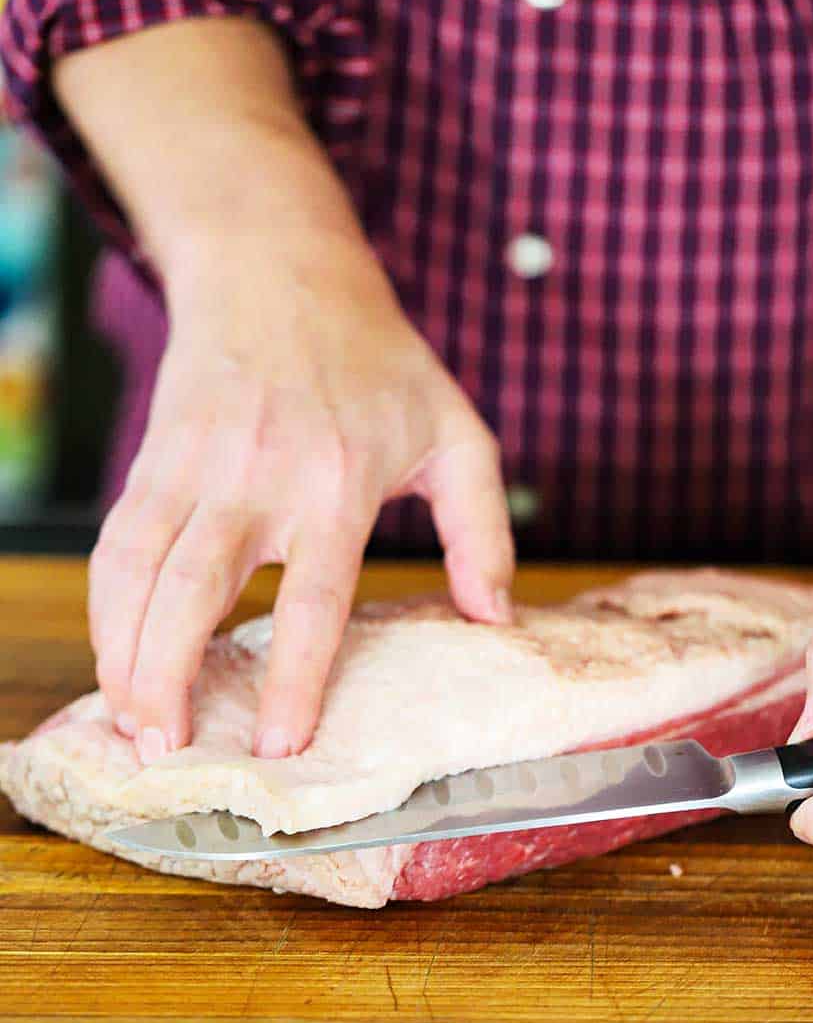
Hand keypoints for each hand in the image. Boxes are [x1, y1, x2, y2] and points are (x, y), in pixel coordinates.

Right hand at [88, 229, 513, 763]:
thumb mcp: (457, 430)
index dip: (292, 675)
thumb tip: (495, 618)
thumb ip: (483, 526)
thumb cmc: (379, 360)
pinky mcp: (156, 455)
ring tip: (128, 722)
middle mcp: (261, 477)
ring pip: (141, 568)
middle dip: (171, 675)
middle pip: (200, 588)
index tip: (280, 742)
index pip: (313, 598)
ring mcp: (199, 464)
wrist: (282, 270)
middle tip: (166, 751)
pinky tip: (112, 653)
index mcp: (341, 482)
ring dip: (123, 649)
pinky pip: (119, 539)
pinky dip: (106, 602)